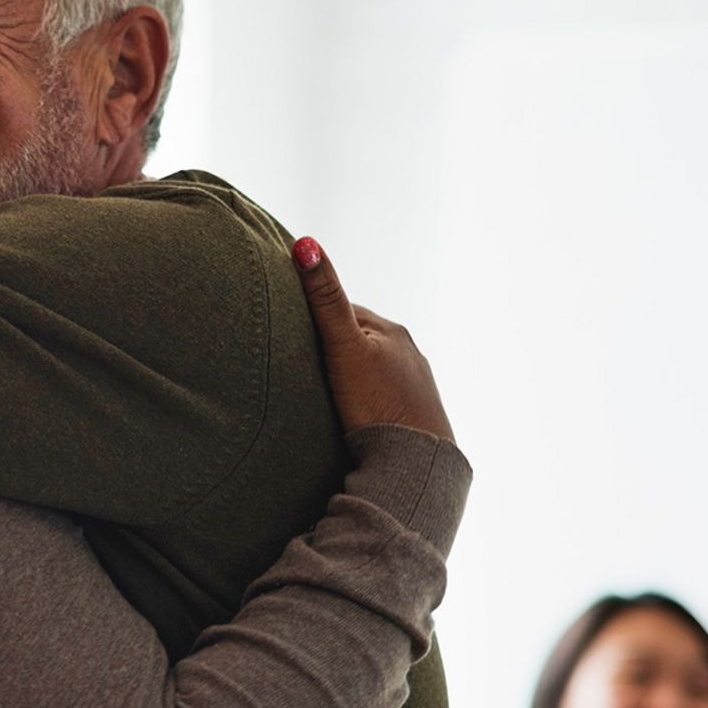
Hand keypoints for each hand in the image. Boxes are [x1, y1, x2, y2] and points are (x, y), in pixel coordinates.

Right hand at [293, 237, 454, 441]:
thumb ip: (324, 300)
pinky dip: (368, 397)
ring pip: (374, 368)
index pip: (345, 311)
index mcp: (391, 330)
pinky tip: (356, 413)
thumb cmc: (376, 402)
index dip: (315, 317)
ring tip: (327, 391)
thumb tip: (306, 243)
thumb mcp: (343, 347)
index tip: (290, 328)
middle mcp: (409, 352)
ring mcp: (416, 384)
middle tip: (304, 362)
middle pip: (361, 340)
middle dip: (335, 346)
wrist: (414, 463)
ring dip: (352, 374)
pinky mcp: (417, 414)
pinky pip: (385, 395)